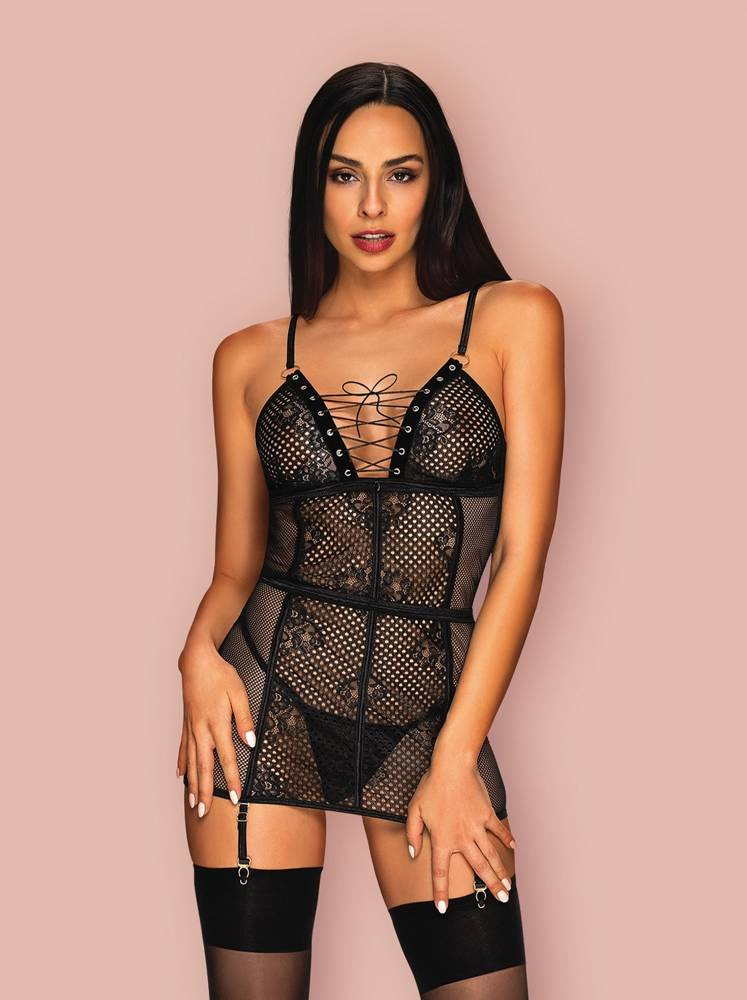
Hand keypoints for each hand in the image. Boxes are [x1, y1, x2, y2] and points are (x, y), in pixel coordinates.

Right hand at [176, 639, 255, 816]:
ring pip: (192, 762)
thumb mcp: (239, 693)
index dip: (232, 780)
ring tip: (193, 804)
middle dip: (205, 792)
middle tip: (204, 813)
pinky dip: (182, 764)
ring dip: (193, 785)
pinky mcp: (186, 723)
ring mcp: (191, 728)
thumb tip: (250, 742)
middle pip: (204, 767)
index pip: (226, 758)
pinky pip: (183, 748)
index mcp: (217, 724)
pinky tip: (181, 777)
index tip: (236, 798)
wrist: (196, 661)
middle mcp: (201, 730)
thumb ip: (245, 719)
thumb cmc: (221, 675)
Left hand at [405, 751, 515, 912]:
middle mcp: (462, 838)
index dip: (440, 893)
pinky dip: (507, 840)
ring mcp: (477, 827)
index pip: (440, 872)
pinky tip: (513, 849)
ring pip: (491, 855)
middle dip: (491, 887)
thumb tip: (413, 854)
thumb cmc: (431, 786)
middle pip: (478, 869)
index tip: (443, 910)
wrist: (452, 766)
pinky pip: (499, 831)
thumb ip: (413, 835)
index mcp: (442, 840)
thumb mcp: (414, 811)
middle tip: (501, 900)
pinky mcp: (487, 815)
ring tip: (508, 886)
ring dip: (501, 872)